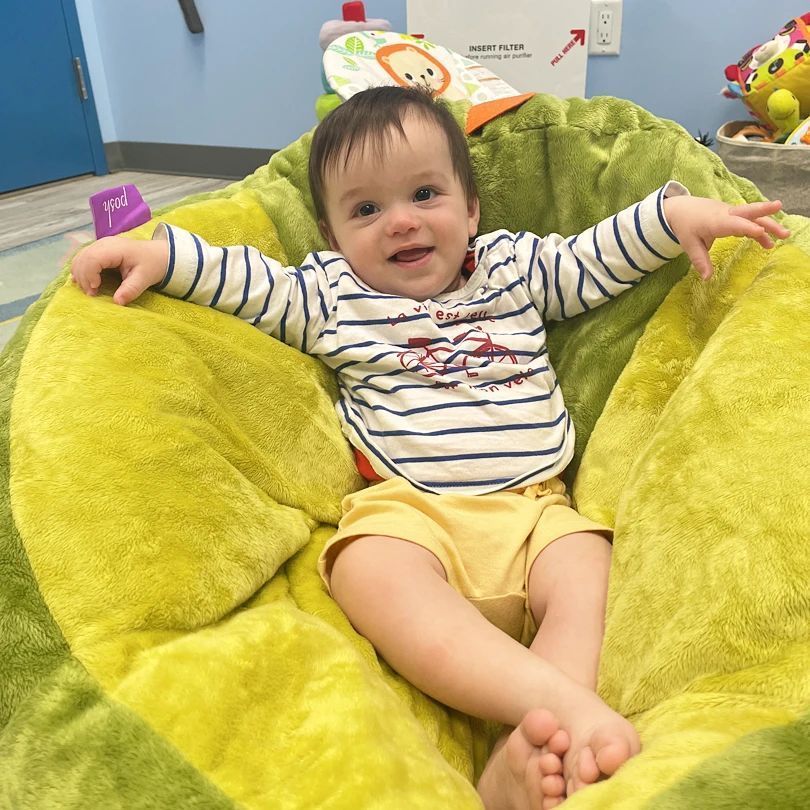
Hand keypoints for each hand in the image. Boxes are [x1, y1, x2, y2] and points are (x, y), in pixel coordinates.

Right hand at [71, 236, 168, 305]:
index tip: (96, 289)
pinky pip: (82, 260)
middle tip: (93, 294)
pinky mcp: (97, 251)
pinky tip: (88, 284)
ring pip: (79, 259)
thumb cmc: (152, 265)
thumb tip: (117, 302)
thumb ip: (131, 290)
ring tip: (92, 290)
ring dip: (81, 276)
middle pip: (82, 259)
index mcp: (114, 249)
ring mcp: (99, 246)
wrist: (157, 255)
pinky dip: (81, 272)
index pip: (92, 259)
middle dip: (83, 278)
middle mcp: (103, 244)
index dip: (89, 275)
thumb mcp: (145, 278)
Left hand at [663, 196, 789, 279]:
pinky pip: (749, 220)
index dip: (747, 228)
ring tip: (784, 235)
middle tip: (781, 216)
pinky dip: (759, 229)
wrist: (681, 209)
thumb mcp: (689, 244)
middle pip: (748, 212)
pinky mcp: (734, 215)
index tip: (760, 233)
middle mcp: (726, 214)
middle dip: (765, 214)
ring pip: (753, 216)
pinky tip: (768, 242)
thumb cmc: (686, 226)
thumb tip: (707, 278)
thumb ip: (700, 260)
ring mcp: (731, 213)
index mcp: (715, 221)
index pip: (734, 224)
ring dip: (769, 224)